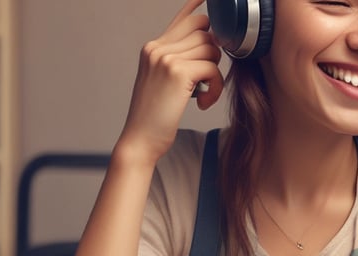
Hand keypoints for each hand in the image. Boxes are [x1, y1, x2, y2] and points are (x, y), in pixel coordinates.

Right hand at [120, 0, 222, 162]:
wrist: (141, 140)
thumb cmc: (155, 116)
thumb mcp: (163, 82)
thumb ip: (179, 61)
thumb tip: (209, 44)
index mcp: (153, 48)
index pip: (182, 17)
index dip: (198, 6)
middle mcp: (157, 48)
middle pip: (204, 29)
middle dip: (214, 52)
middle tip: (207, 79)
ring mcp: (166, 58)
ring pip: (211, 48)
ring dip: (215, 74)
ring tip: (205, 94)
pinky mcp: (178, 73)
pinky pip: (213, 67)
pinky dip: (216, 87)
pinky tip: (203, 102)